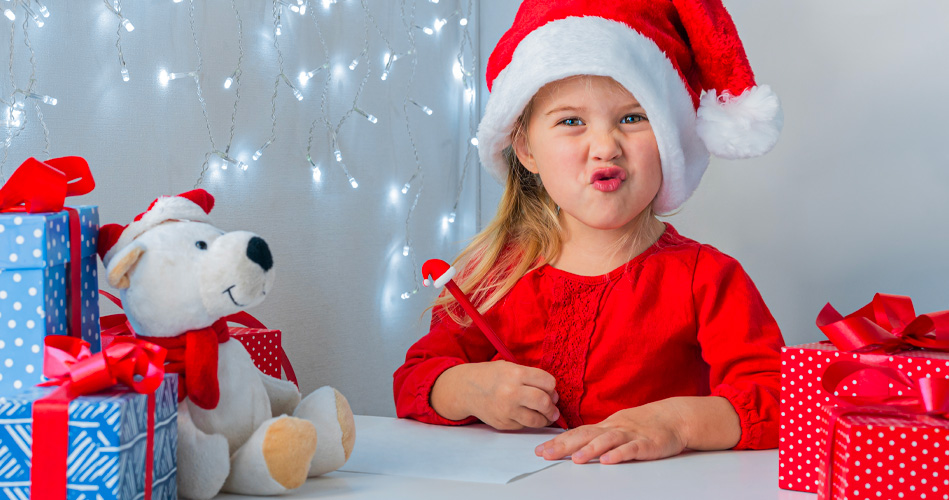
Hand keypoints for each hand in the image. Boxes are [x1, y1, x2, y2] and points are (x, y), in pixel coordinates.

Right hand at [431, 360, 559, 429]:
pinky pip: (524, 426)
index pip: (547, 382)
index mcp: (515, 373)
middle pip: (544, 402)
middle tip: (553, 408)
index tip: (551, 390)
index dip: (552, 387)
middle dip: (552, 407)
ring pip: (537, 420)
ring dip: (545, 419)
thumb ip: (531, 378)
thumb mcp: (510, 367)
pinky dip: (529, 422)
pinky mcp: (503, 424)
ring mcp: (506, 410)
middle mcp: (511, 392)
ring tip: (546, 416)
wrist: (467, 389)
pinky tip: (526, 416)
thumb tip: (553, 394)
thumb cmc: (492, 376)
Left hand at [534, 402, 686, 463]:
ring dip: (590, 450)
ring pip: (607, 441)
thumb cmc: (643, 424)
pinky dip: (619, 454)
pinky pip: (632, 449)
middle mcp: (614, 428)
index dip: (557, 441)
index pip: (577, 433)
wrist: (674, 417)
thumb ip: (598, 437)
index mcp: (605, 426)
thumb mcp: (617, 428)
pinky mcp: (647, 444)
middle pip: (585, 435)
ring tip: (575, 459)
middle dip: (564, 445)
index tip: (539, 450)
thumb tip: (573, 445)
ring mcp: (630, 435)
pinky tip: (608, 461)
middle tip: (546, 454)